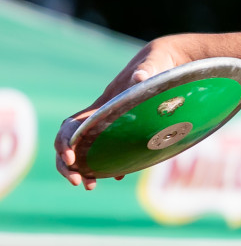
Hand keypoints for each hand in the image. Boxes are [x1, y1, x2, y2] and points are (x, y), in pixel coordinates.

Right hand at [55, 37, 188, 189]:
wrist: (170, 60)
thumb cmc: (160, 61)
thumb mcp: (155, 64)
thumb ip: (147, 71)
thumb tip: (141, 77)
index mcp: (104, 104)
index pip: (72, 125)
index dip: (64, 142)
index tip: (70, 157)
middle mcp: (104, 115)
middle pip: (73, 142)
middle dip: (68, 163)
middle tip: (77, 182)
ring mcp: (116, 123)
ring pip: (90, 149)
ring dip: (85, 168)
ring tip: (90, 185)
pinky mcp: (131, 128)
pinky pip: (112, 149)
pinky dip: (110, 163)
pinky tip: (119, 175)